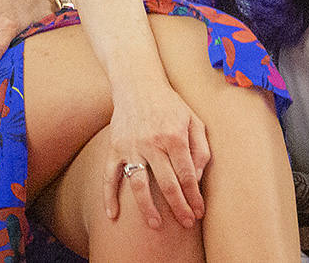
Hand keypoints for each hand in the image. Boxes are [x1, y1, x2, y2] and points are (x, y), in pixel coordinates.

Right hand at [104, 80, 210, 229]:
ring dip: (148, 208)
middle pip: (167, 184)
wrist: (139, 84)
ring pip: (138, 184)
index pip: (187, 175)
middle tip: (186, 223)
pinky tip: (113, 215)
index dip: (194, 196)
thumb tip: (197, 178)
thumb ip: (200, 148)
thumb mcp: (193, 120)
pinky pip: (109, 176)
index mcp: (175, 136)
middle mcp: (153, 143)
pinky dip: (109, 197)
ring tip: (157, 225)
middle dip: (179, 207)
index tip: (199, 212)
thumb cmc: (170, 105)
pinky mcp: (115, 148)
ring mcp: (131, 146)